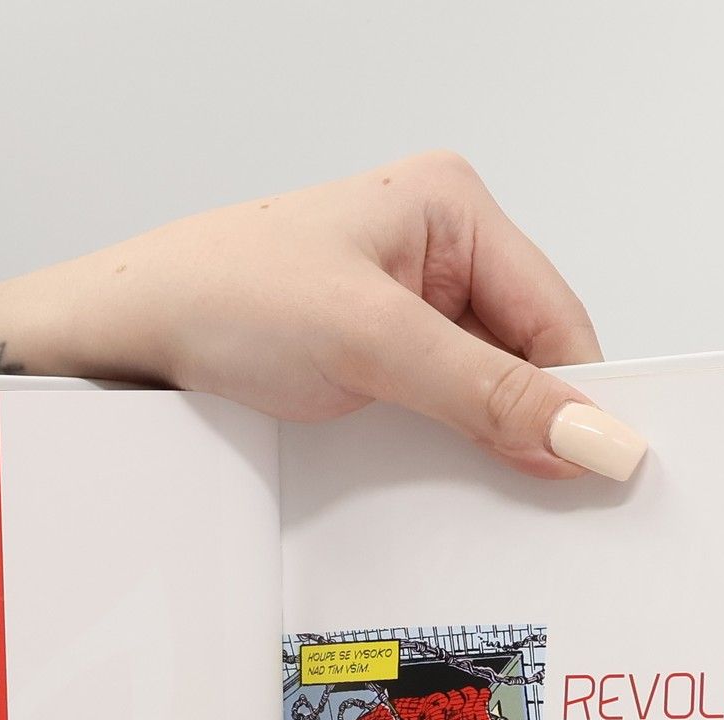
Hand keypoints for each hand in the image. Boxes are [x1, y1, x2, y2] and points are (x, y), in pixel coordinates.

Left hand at [0, 151, 645, 480]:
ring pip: (482, 396)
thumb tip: (594, 436)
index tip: (602, 479)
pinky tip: (433, 488)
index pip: (559, 318)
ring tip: (483, 499)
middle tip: (547, 507)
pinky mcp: (368, 361)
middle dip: (531, 430)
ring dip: (482, 450)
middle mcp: (435, 252)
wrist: (121, 339)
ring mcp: (400, 309)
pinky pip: (434, 416)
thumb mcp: (373, 346)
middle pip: (528, 360)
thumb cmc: (221, 298)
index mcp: (452, 208)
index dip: (581, 401)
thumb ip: (488, 394)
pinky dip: (441, 456)